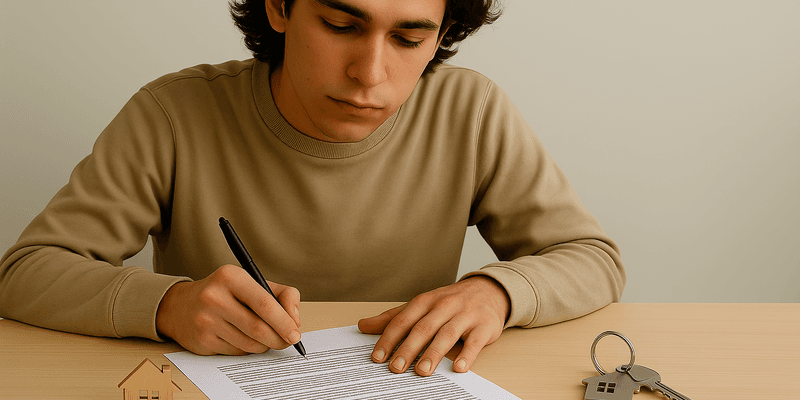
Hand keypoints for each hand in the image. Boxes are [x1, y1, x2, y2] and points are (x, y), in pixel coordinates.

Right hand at [155, 264, 301, 354]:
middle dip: (279, 338)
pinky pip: (237, 351)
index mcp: (231, 276)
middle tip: (288, 341)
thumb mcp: (252, 283)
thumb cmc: (225, 293)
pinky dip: (248, 349)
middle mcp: (214, 297)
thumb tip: (295, 321)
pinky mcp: (202, 340)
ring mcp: (206, 320)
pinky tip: (244, 338)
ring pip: (250, 343)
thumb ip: (281, 295)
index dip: (285, 322)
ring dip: (265, 345)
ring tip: (266, 337)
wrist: (180, 306)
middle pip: (258, 327)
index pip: (265, 303)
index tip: (295, 333)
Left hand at [357, 276, 509, 375]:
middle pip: (424, 328)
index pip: (404, 320)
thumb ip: (393, 317)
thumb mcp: (421, 305)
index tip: (377, 357)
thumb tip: (363, 326)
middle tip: (395, 368)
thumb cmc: (450, 302)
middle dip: (408, 348)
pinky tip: (458, 367)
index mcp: (426, 301)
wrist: (488, 291)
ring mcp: (466, 315)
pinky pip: (475, 341)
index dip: (389, 338)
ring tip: (422, 371)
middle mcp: (444, 306)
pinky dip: (467, 354)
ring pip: (447, 333)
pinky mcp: (484, 326)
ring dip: (434, 353)